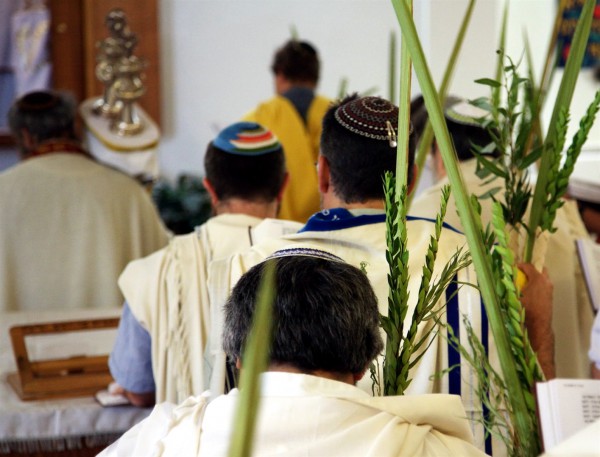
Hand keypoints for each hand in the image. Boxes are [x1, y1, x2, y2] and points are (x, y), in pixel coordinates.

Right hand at [518, 263, 554, 378]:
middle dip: (531, 269)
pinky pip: (543, 286)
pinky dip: (537, 285)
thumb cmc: (525, 310)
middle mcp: (546, 281)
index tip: (513, 266)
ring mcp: (550, 289)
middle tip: (521, 272)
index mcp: (537, 278)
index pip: (528, 265)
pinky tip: (529, 292)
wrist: (538, 325)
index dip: (520, 265)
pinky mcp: (550, 296)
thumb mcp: (514, 296)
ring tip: (524, 283)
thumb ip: (510, 286)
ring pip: (543, 278)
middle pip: (540, 269)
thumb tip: (501, 279)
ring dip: (534, 278)